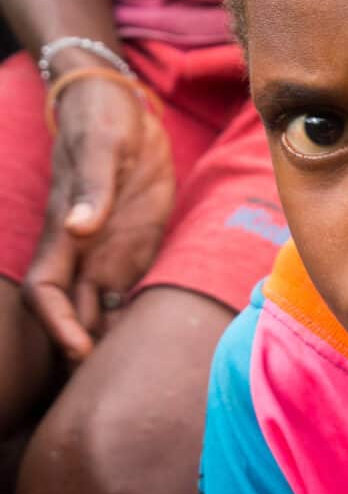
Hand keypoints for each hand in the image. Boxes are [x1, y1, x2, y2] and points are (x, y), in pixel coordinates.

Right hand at [22, 76, 174, 362]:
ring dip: (111, 339)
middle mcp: (83, 250)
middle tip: (114, 387)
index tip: (80, 349)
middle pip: (74, 312)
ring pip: (101, 307)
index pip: (45, 292)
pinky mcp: (136, 244)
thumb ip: (92, 188)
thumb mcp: (103, 146)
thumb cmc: (105, 121)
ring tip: (137, 376)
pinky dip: (134, 316)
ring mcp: (109, 249)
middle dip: (84, 348)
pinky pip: (130, 289)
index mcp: (66, 232)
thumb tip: (79, 227)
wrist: (123, 106)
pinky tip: (155, 340)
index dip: (57, 324)